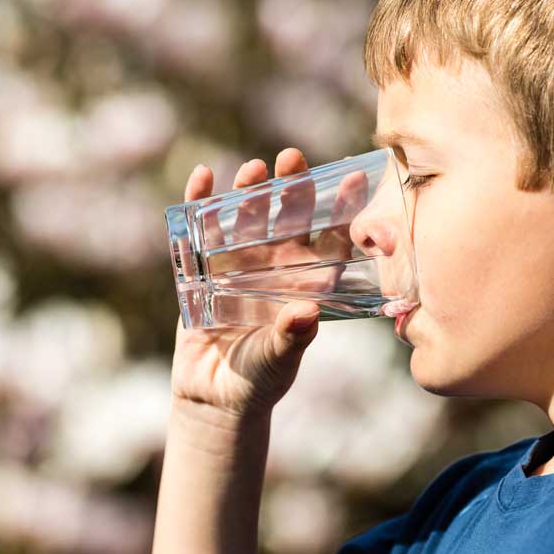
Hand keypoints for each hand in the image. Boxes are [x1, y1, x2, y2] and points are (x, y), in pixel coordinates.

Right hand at [170, 148, 363, 417]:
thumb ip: (291, 339)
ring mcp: (239, 263)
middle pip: (286, 218)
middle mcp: (276, 266)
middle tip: (292, 158)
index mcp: (306, 283)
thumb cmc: (259, 380)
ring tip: (253, 169)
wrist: (215, 395)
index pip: (329, 241)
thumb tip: (306, 313)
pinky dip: (199, 203)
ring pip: (246, 218)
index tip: (354, 179)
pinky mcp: (203, 268)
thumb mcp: (278, 361)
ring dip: (249, 191)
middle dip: (290, 188)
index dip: (342, 211)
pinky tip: (203, 176)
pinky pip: (201, 230)